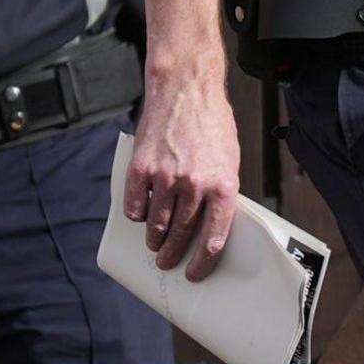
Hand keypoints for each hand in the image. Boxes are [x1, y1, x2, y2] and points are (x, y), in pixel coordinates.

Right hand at [126, 69, 247, 281]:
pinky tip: (140, 215)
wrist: (185, 89)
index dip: (202, 263)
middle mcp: (195, 185)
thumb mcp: (228, 160)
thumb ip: (218, 192)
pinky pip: (136, 205)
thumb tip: (208, 224)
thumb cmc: (211, 124)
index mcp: (223, 186)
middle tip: (166, 262)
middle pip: (181, 235)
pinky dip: (137, 215)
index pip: (213, 239)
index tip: (194, 274)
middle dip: (173, 254)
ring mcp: (166, 177)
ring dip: (154, 239)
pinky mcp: (141, 168)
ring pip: (156, 224)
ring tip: (153, 242)